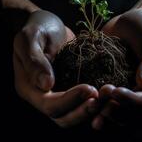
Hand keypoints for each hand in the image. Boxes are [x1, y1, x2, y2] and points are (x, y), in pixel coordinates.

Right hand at [13, 10, 98, 127]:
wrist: (48, 24)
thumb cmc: (37, 27)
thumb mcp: (30, 37)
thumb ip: (34, 60)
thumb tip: (46, 85)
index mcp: (29, 88)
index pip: (49, 105)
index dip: (70, 100)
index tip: (89, 88)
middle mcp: (43, 97)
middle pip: (63, 117)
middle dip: (84, 111)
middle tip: (103, 97)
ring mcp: (58, 95)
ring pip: (75, 114)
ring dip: (93, 109)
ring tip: (109, 96)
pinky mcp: (71, 90)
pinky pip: (84, 102)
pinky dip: (97, 101)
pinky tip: (111, 92)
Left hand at [92, 8, 141, 129]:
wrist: (131, 21)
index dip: (130, 101)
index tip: (115, 91)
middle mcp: (136, 91)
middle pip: (126, 112)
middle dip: (112, 110)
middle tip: (98, 99)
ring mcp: (120, 88)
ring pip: (112, 110)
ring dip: (100, 112)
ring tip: (88, 106)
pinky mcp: (104, 82)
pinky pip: (98, 98)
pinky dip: (90, 102)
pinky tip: (78, 100)